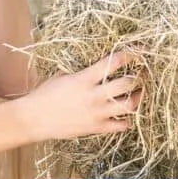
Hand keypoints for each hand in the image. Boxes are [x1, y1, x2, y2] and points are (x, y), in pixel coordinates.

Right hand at [19, 51, 141, 140]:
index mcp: (84, 79)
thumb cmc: (44, 94)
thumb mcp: (61, 76)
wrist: (33, 119)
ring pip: (129, 105)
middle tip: (143, 74)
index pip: (114, 62)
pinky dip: (127, 120)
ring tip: (139, 93)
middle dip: (139, 77)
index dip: (131, 54)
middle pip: (127, 83)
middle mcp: (94, 95)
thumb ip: (81, 72)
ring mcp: (97, 113)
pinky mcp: (96, 128)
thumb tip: (95, 65)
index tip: (141, 50)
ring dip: (138, 98)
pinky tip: (126, 116)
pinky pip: (120, 126)